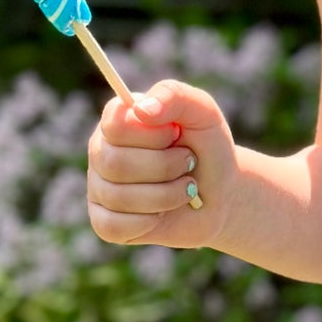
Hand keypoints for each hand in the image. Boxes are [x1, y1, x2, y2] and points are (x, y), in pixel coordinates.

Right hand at [86, 78, 237, 250]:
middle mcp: (101, 151)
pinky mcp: (105, 222)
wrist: (222, 195)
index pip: (116, 126)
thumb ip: (174, 96)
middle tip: (188, 164)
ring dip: (166, 196)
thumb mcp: (203, 113)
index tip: (176, 135)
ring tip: (184, 188)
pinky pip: (114, 226)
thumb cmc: (208, 150)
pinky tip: (162, 213)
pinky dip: (149, 222)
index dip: (154, 136)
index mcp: (117, 120)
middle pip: (115, 164)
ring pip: (118, 197)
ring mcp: (99, 187)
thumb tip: (142, 110)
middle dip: (166, 168)